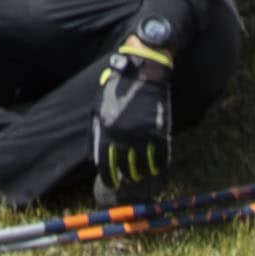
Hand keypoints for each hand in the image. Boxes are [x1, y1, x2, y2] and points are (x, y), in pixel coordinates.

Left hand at [92, 36, 176, 191]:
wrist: (142, 72)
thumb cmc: (116, 89)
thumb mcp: (97, 109)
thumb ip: (95, 135)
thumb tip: (94, 160)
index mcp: (107, 129)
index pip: (106, 163)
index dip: (110, 177)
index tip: (113, 183)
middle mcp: (124, 134)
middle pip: (125, 167)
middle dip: (126, 176)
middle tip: (128, 181)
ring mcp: (143, 133)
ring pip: (143, 164)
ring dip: (142, 173)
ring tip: (141, 176)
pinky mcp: (159, 129)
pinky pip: (160, 155)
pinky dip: (159, 165)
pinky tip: (157, 169)